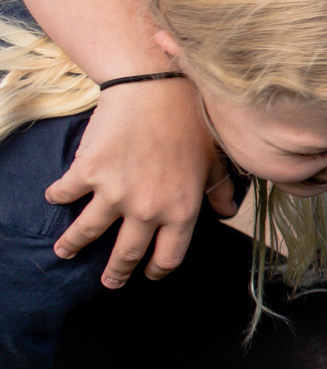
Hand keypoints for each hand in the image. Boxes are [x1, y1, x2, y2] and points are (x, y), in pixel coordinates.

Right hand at [46, 80, 213, 286]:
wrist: (155, 87)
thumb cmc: (191, 120)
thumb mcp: (214, 158)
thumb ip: (217, 189)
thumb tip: (229, 211)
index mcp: (182, 210)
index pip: (168, 256)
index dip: (156, 270)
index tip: (148, 274)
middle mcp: (148, 210)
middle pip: (126, 255)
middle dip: (115, 272)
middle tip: (108, 281)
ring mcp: (115, 194)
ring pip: (86, 233)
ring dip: (72, 245)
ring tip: (63, 252)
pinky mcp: (88, 173)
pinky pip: (65, 194)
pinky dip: (57, 197)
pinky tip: (55, 198)